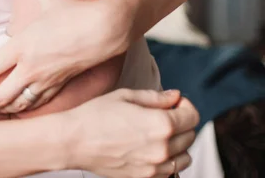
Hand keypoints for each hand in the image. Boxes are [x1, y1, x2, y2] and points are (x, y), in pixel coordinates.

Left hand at [0, 0, 129, 113]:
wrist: (105, 28)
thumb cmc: (75, 11)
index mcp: (21, 45)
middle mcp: (30, 66)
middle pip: (1, 93)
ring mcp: (46, 78)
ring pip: (20, 101)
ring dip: (7, 108)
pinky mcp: (62, 84)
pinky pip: (41, 101)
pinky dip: (30, 107)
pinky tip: (25, 110)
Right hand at [61, 89, 197, 176]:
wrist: (75, 141)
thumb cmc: (96, 114)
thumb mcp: (125, 96)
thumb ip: (155, 97)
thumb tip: (175, 96)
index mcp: (160, 123)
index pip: (192, 116)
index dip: (185, 106)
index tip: (175, 103)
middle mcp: (162, 148)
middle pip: (190, 136)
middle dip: (182, 122)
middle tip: (164, 114)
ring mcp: (155, 167)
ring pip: (184, 157)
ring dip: (178, 143)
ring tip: (158, 133)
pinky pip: (170, 171)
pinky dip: (168, 160)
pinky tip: (151, 148)